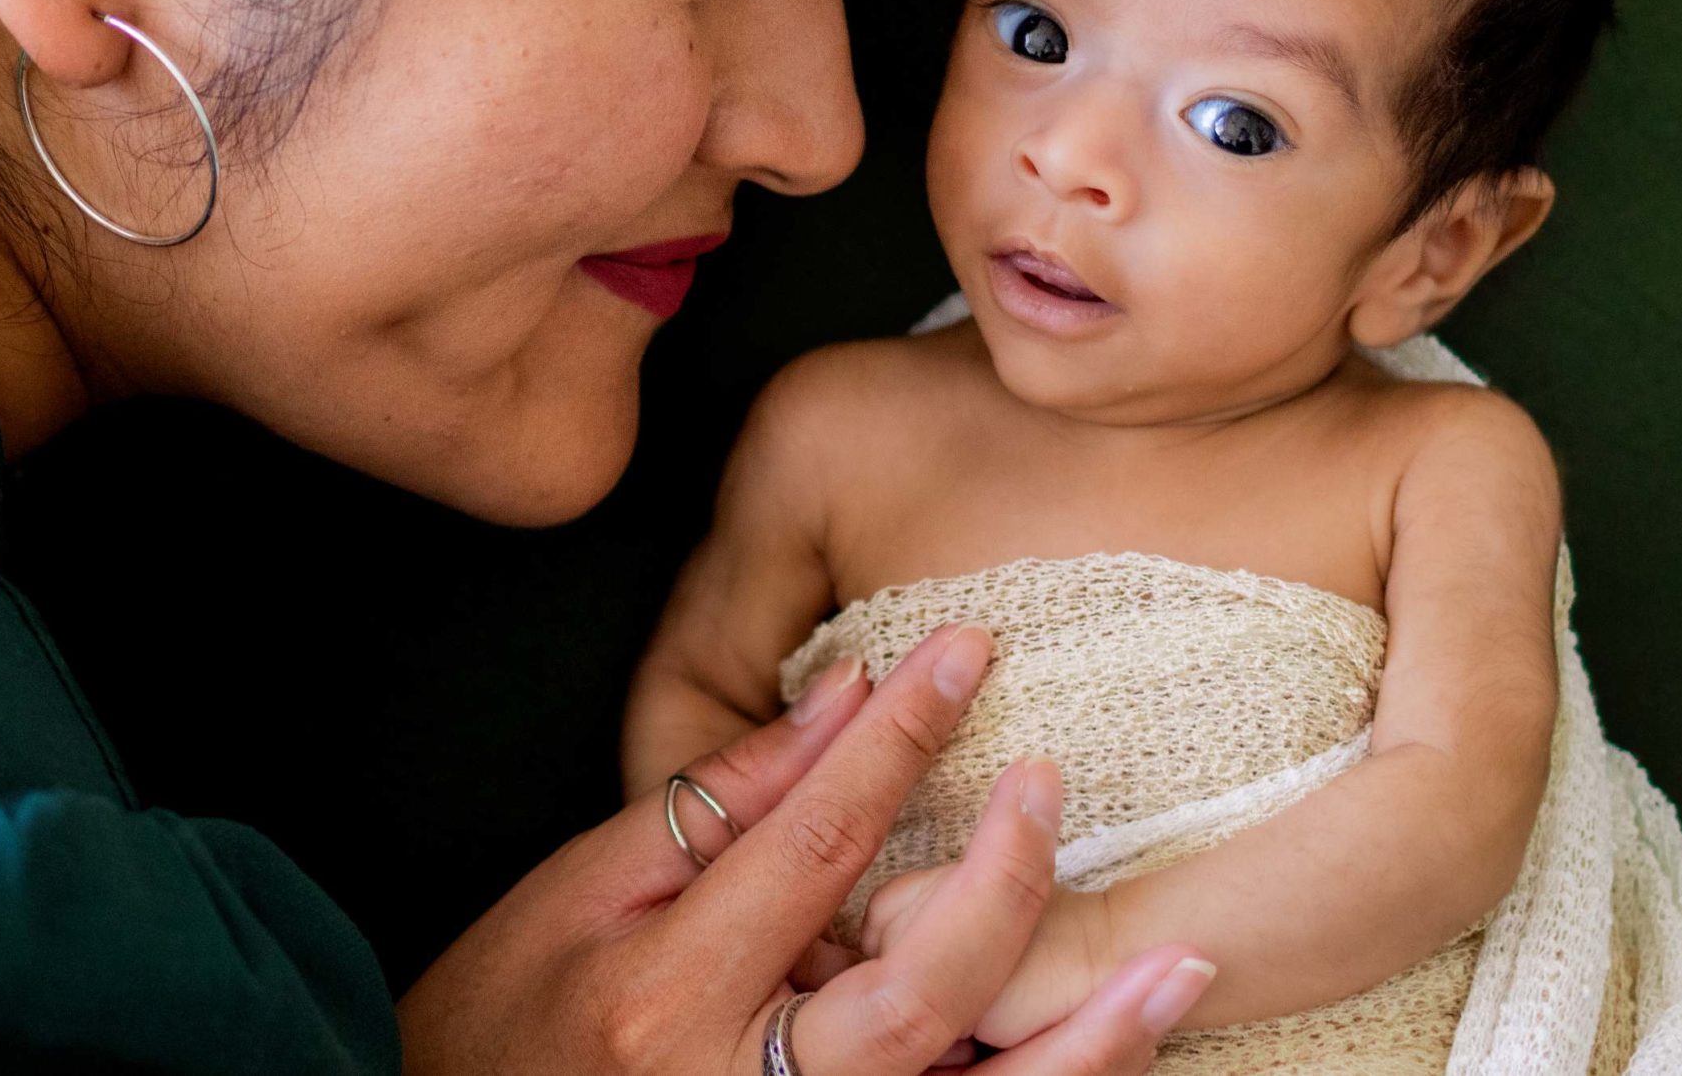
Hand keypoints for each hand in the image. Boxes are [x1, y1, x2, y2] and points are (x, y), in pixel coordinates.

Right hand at [398, 622, 1217, 1074]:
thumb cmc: (502, 1018)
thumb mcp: (578, 895)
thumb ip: (719, 804)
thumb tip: (844, 699)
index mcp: (671, 995)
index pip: (820, 844)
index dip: (901, 738)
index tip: (968, 648)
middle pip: (920, 990)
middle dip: (1005, 882)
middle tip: (1051, 786)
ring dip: (1086, 1045)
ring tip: (1179, 968)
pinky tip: (1116, 1056)